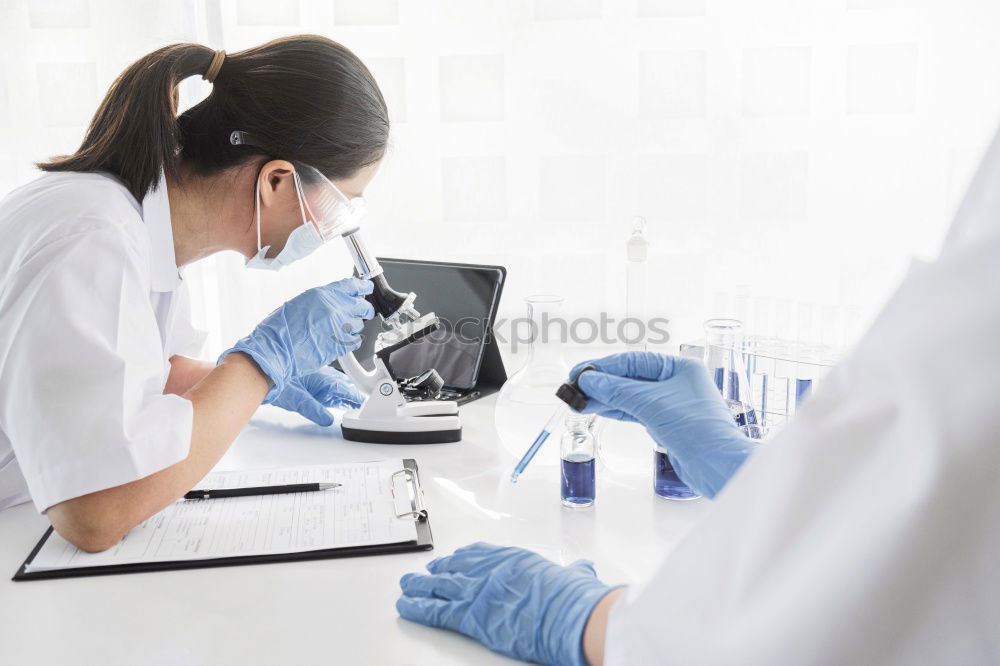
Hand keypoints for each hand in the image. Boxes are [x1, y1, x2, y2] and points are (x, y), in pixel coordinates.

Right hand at [219, 278, 373, 401]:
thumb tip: (335, 300)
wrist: (275, 350)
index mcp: (324, 295)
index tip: (366, 289)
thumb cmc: (280, 329)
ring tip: (338, 329)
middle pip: (363, 306)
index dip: (363, 288)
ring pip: (360, 324)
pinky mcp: (341, 345)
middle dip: (364, 309)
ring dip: (353, 326)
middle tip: (362, 312)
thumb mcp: (301, 303)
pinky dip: (351, 340)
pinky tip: (339, 340)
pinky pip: (356, 340)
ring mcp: (340, 328)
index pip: (353, 286)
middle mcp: (335, 309)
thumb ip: (322, 300)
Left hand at [267, 366, 363, 425]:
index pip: (347, 391)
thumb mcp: (298, 400)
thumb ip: (314, 411)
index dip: (357, 399)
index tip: (366, 405)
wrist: (261, 372)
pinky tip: (336, 399)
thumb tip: (327, 419)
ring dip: (345, 395)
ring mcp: (318, 380)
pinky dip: (335, 394)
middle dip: (353, 397)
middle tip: (363, 406)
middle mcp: (324, 378)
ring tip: (353, 404)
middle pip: (344, 388)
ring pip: (338, 387)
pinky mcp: (311, 383)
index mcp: (324, 380)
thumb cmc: (277, 380)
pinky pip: (329, 388)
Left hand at [397, 542, 617, 665]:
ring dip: (420, 586)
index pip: (481, 554)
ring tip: (407, 585)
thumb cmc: (574, 598)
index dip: (464, 557)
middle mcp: (490, 570)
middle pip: (456, 567)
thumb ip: (574, 573)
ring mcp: (477, 591)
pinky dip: (418, 608)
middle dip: (439, 570)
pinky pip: (436, 611)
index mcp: (513, 559)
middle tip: (426, 572)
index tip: (456, 558)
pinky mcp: (469, 616)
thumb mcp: (575, 578)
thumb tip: (584, 571)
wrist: (568, 614)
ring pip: (439, 586)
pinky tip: (405, 606)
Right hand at [572, 352, 757, 498]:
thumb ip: (618, 390)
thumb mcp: (651, 404)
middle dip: (602, 383)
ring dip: (605, 398)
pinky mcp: (667, 423)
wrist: (718, 466)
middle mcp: (676, 382)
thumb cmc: (698, 430)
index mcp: (679, 367)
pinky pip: (636, 411)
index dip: (603, 367)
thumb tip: (590, 380)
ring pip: (631, 396)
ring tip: (579, 402)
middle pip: (630, 378)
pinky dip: (617, 410)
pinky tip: (598, 408)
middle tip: (574, 389)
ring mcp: (671, 403)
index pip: (633, 361)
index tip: (580, 373)